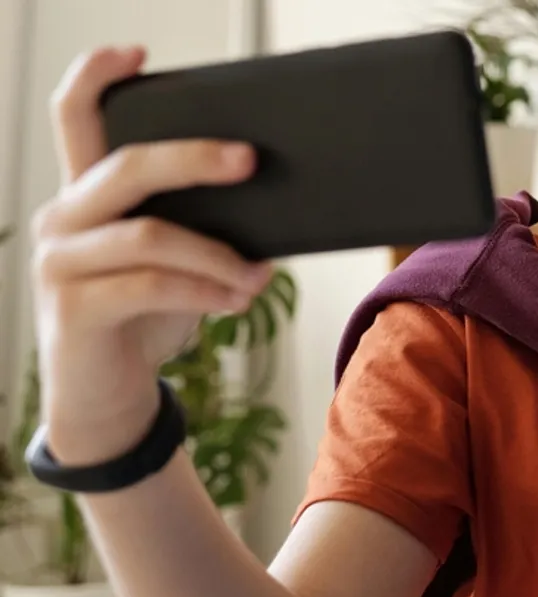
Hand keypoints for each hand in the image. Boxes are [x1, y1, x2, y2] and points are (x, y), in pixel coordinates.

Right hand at [32, 46, 271, 464]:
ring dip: (218, 255)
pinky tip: (236, 300)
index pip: (74, 119)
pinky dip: (205, 292)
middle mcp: (63, 220)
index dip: (96, 78)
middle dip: (196, 159)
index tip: (135, 54)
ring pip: (150, 235)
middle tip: (251, 161)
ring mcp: (60, 263)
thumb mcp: (175, 265)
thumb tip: (274, 204)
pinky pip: (151, 286)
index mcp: (87, 198)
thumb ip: (199, 229)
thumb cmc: (147, 320)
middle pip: (127, 166)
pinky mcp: (73, 309)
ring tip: (257, 276)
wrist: (111, 397)